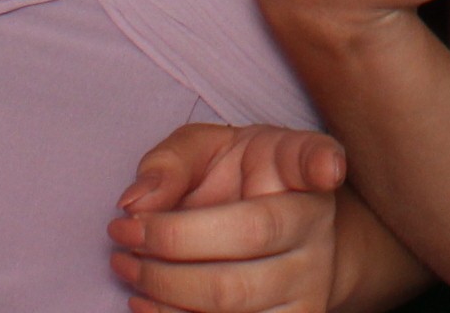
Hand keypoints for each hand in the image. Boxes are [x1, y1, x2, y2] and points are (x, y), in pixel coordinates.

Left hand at [108, 125, 347, 312]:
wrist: (272, 240)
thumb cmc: (231, 183)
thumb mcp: (202, 152)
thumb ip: (169, 164)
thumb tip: (136, 202)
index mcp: (295, 167)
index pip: (314, 159)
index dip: (321, 163)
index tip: (326, 171)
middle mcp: (315, 226)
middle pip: (250, 237)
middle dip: (171, 240)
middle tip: (123, 234)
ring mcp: (309, 283)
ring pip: (234, 300)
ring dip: (165, 288)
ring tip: (127, 267)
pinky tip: (147, 302)